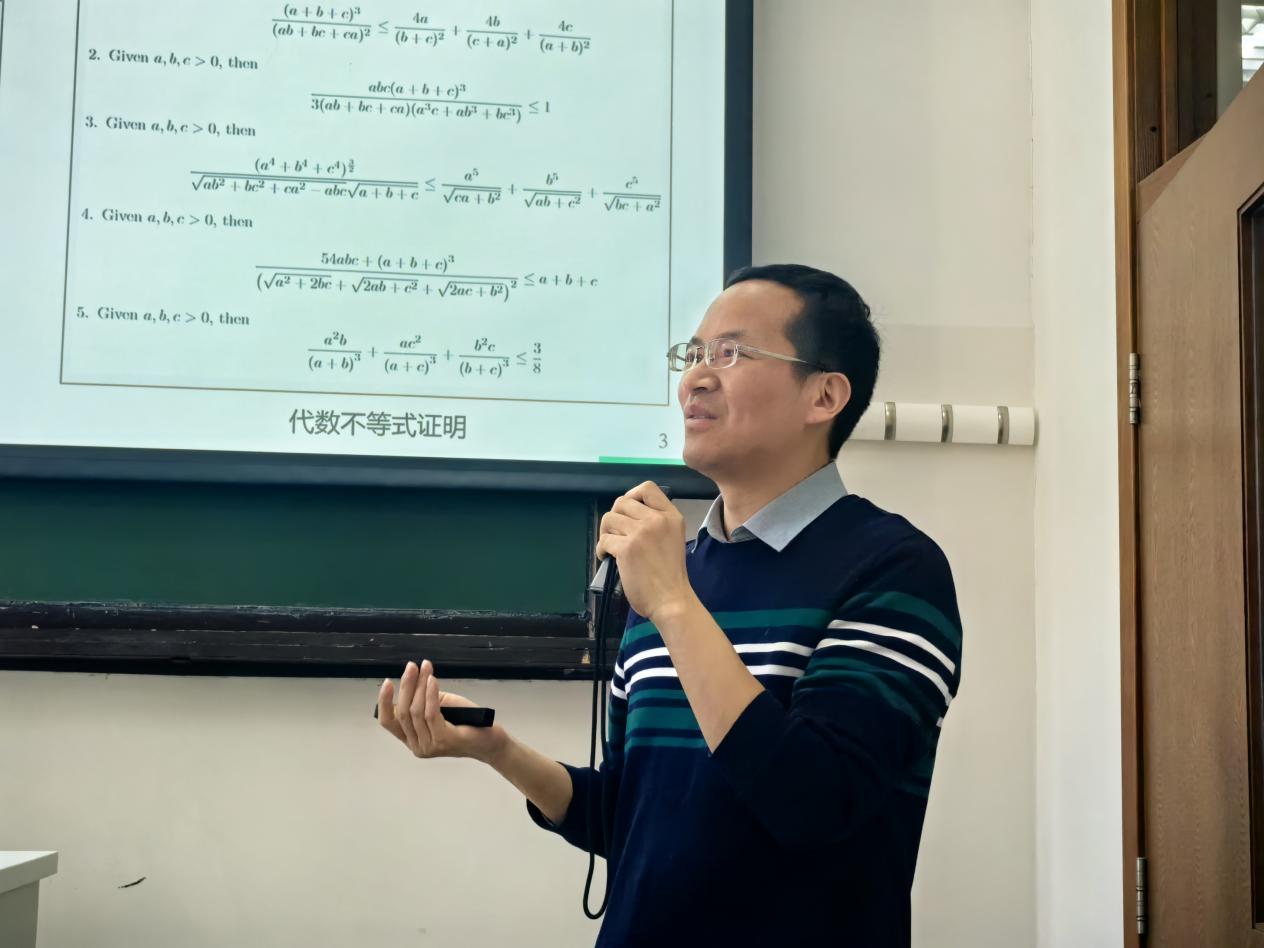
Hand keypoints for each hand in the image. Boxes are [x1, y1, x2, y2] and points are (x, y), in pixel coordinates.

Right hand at [377, 660, 506, 763]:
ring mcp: (429, 746)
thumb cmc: (466, 723)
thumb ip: (424, 700)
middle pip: (402, 712)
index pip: (389, 722)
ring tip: (425, 668)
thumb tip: (414, 681)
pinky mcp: (443, 741)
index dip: (384, 702)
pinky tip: (432, 680)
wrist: (490, 739)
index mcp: (412, 739)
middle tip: (412, 666)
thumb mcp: (440, 708)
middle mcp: (417, 746)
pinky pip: (431, 713)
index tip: (387, 681)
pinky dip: (430, 694)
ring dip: (419, 685)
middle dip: (406, 686)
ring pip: (415, 711)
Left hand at [595, 481, 694, 622]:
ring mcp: (641, 533)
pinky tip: (607, 557)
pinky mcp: (626, 548)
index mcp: (671, 516)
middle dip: (614, 517)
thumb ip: (657, 523)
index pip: (647, 488)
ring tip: (611, 546)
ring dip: (606, 532)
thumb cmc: (671, 575)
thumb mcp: (673, 538)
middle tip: (616, 533)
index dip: (632, 495)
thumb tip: (629, 516)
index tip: (628, 512)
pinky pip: (604, 539)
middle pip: (622, 502)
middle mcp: (656, 520)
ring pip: (609, 518)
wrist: (671, 600)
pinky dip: (601, 549)